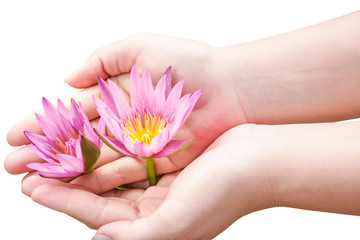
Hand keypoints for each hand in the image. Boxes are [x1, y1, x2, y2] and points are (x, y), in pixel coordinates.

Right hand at [5, 33, 247, 179]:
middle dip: (45, 152)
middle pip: (77, 140)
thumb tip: (67, 79)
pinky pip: (120, 172)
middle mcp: (124, 120)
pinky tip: (71, 187)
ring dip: (63, 170)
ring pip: (94, 159)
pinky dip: (95, 180)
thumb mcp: (139, 47)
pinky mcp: (155, 159)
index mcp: (117, 93)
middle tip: (12, 165)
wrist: (230, 87)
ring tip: (32, 181)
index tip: (15, 136)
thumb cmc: (189, 62)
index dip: (43, 123)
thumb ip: (102, 61)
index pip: (71, 112)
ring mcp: (138, 142)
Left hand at [22, 125, 275, 239]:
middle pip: (99, 196)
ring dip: (84, 163)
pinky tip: (93, 138)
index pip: (98, 216)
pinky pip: (130, 157)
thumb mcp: (180, 221)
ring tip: (57, 151)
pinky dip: (110, 149)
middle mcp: (153, 210)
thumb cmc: (227, 191)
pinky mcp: (167, 164)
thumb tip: (99, 239)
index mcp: (154, 228)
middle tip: (33, 168)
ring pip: (111, 175)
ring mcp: (160, 185)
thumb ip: (139, 237)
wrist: (260, 159)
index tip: (34, 187)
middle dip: (66, 182)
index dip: (64, 200)